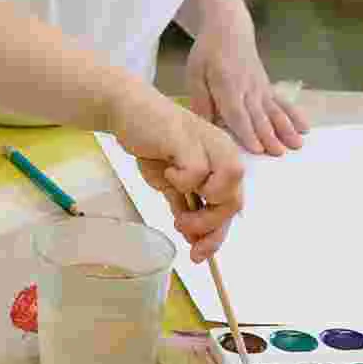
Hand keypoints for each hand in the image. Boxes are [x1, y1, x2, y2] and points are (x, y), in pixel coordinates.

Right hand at [109, 82, 245, 261]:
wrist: (128, 109)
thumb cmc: (151, 142)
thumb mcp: (171, 182)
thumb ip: (186, 205)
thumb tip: (195, 240)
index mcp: (223, 161)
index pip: (232, 205)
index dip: (218, 234)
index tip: (199, 254)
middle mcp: (223, 151)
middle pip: (234, 201)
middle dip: (210, 226)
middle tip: (183, 230)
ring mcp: (208, 144)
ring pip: (226, 188)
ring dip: (203, 211)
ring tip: (180, 214)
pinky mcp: (188, 139)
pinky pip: (197, 173)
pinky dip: (183, 182)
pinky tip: (168, 174)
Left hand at [185, 16, 309, 156]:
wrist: (229, 29)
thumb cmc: (208, 53)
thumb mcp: (195, 73)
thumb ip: (201, 101)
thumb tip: (206, 127)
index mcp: (226, 85)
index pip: (237, 112)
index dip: (246, 131)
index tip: (257, 149)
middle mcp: (247, 88)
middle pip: (258, 115)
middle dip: (269, 136)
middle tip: (279, 154)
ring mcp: (261, 88)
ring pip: (275, 111)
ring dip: (286, 128)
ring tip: (296, 144)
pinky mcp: (268, 87)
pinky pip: (283, 103)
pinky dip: (295, 115)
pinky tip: (305, 128)